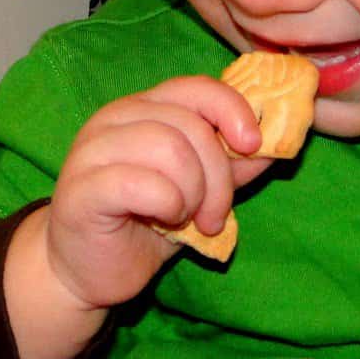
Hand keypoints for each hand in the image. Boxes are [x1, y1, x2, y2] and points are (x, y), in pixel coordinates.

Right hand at [4, 76, 271, 358]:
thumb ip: (230, 165)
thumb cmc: (141, 225)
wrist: (84, 270)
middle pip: (190, 126)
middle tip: (214, 215)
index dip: (232, 111)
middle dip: (217, 177)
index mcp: (142, 109)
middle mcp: (114, 119)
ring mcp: (92, 150)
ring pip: (169, 149)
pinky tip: (163, 221)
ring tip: (186, 219)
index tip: (252, 145)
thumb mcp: (197, 191)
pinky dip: (167, 204)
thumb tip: (278, 144)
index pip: (195, 87)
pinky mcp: (82, 189)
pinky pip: (142, 184)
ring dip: (193, 193)